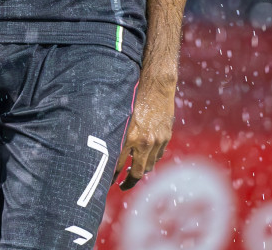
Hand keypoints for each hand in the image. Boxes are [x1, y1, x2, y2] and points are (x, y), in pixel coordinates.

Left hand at [112, 75, 174, 189]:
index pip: (118, 165)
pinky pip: (158, 155)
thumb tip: (105, 148)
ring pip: (149, 165)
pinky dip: (151, 160)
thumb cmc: (134, 95)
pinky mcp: (166, 136)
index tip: (107, 182)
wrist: (157, 85)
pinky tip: (145, 158)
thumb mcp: (119, 114)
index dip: (112, 176)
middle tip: (121, 186)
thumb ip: (115, 132)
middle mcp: (144, 141)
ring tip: (132, 172)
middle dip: (129, 181)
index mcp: (129, 136)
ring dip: (141, 171)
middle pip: (137, 172)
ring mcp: (157, 140)